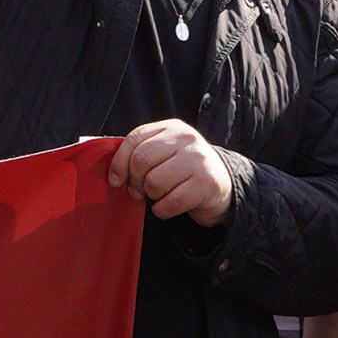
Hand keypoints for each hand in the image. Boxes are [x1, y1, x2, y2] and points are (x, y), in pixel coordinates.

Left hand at [108, 120, 233, 225]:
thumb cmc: (183, 170)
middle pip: (141, 160)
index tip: (116, 180)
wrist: (223, 184)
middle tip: (140, 191)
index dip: (119, 163)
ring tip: (160, 195)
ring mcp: (198, 160)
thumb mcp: (165, 152)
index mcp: (171, 128)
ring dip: (152, 196)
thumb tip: (114, 174)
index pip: (134, 140)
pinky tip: (168, 206)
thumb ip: (141, 153)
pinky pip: (170, 202)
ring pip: (154, 182)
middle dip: (135, 181)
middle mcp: (187, 139)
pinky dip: (162, 210)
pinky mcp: (206, 184)